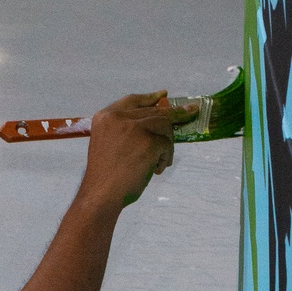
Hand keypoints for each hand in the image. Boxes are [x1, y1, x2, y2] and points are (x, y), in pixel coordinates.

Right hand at [82, 92, 173, 211]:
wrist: (101, 195)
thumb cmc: (104, 177)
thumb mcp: (108, 144)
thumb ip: (124, 131)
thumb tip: (152, 124)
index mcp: (106, 117)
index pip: (133, 100)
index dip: (150, 98)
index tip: (164, 95)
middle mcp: (119, 117)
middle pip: (153, 112)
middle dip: (173, 116)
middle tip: (190, 113)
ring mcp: (134, 128)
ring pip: (164, 125)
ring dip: (167, 144)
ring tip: (160, 161)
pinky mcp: (148, 142)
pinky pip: (166, 145)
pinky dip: (165, 158)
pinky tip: (156, 169)